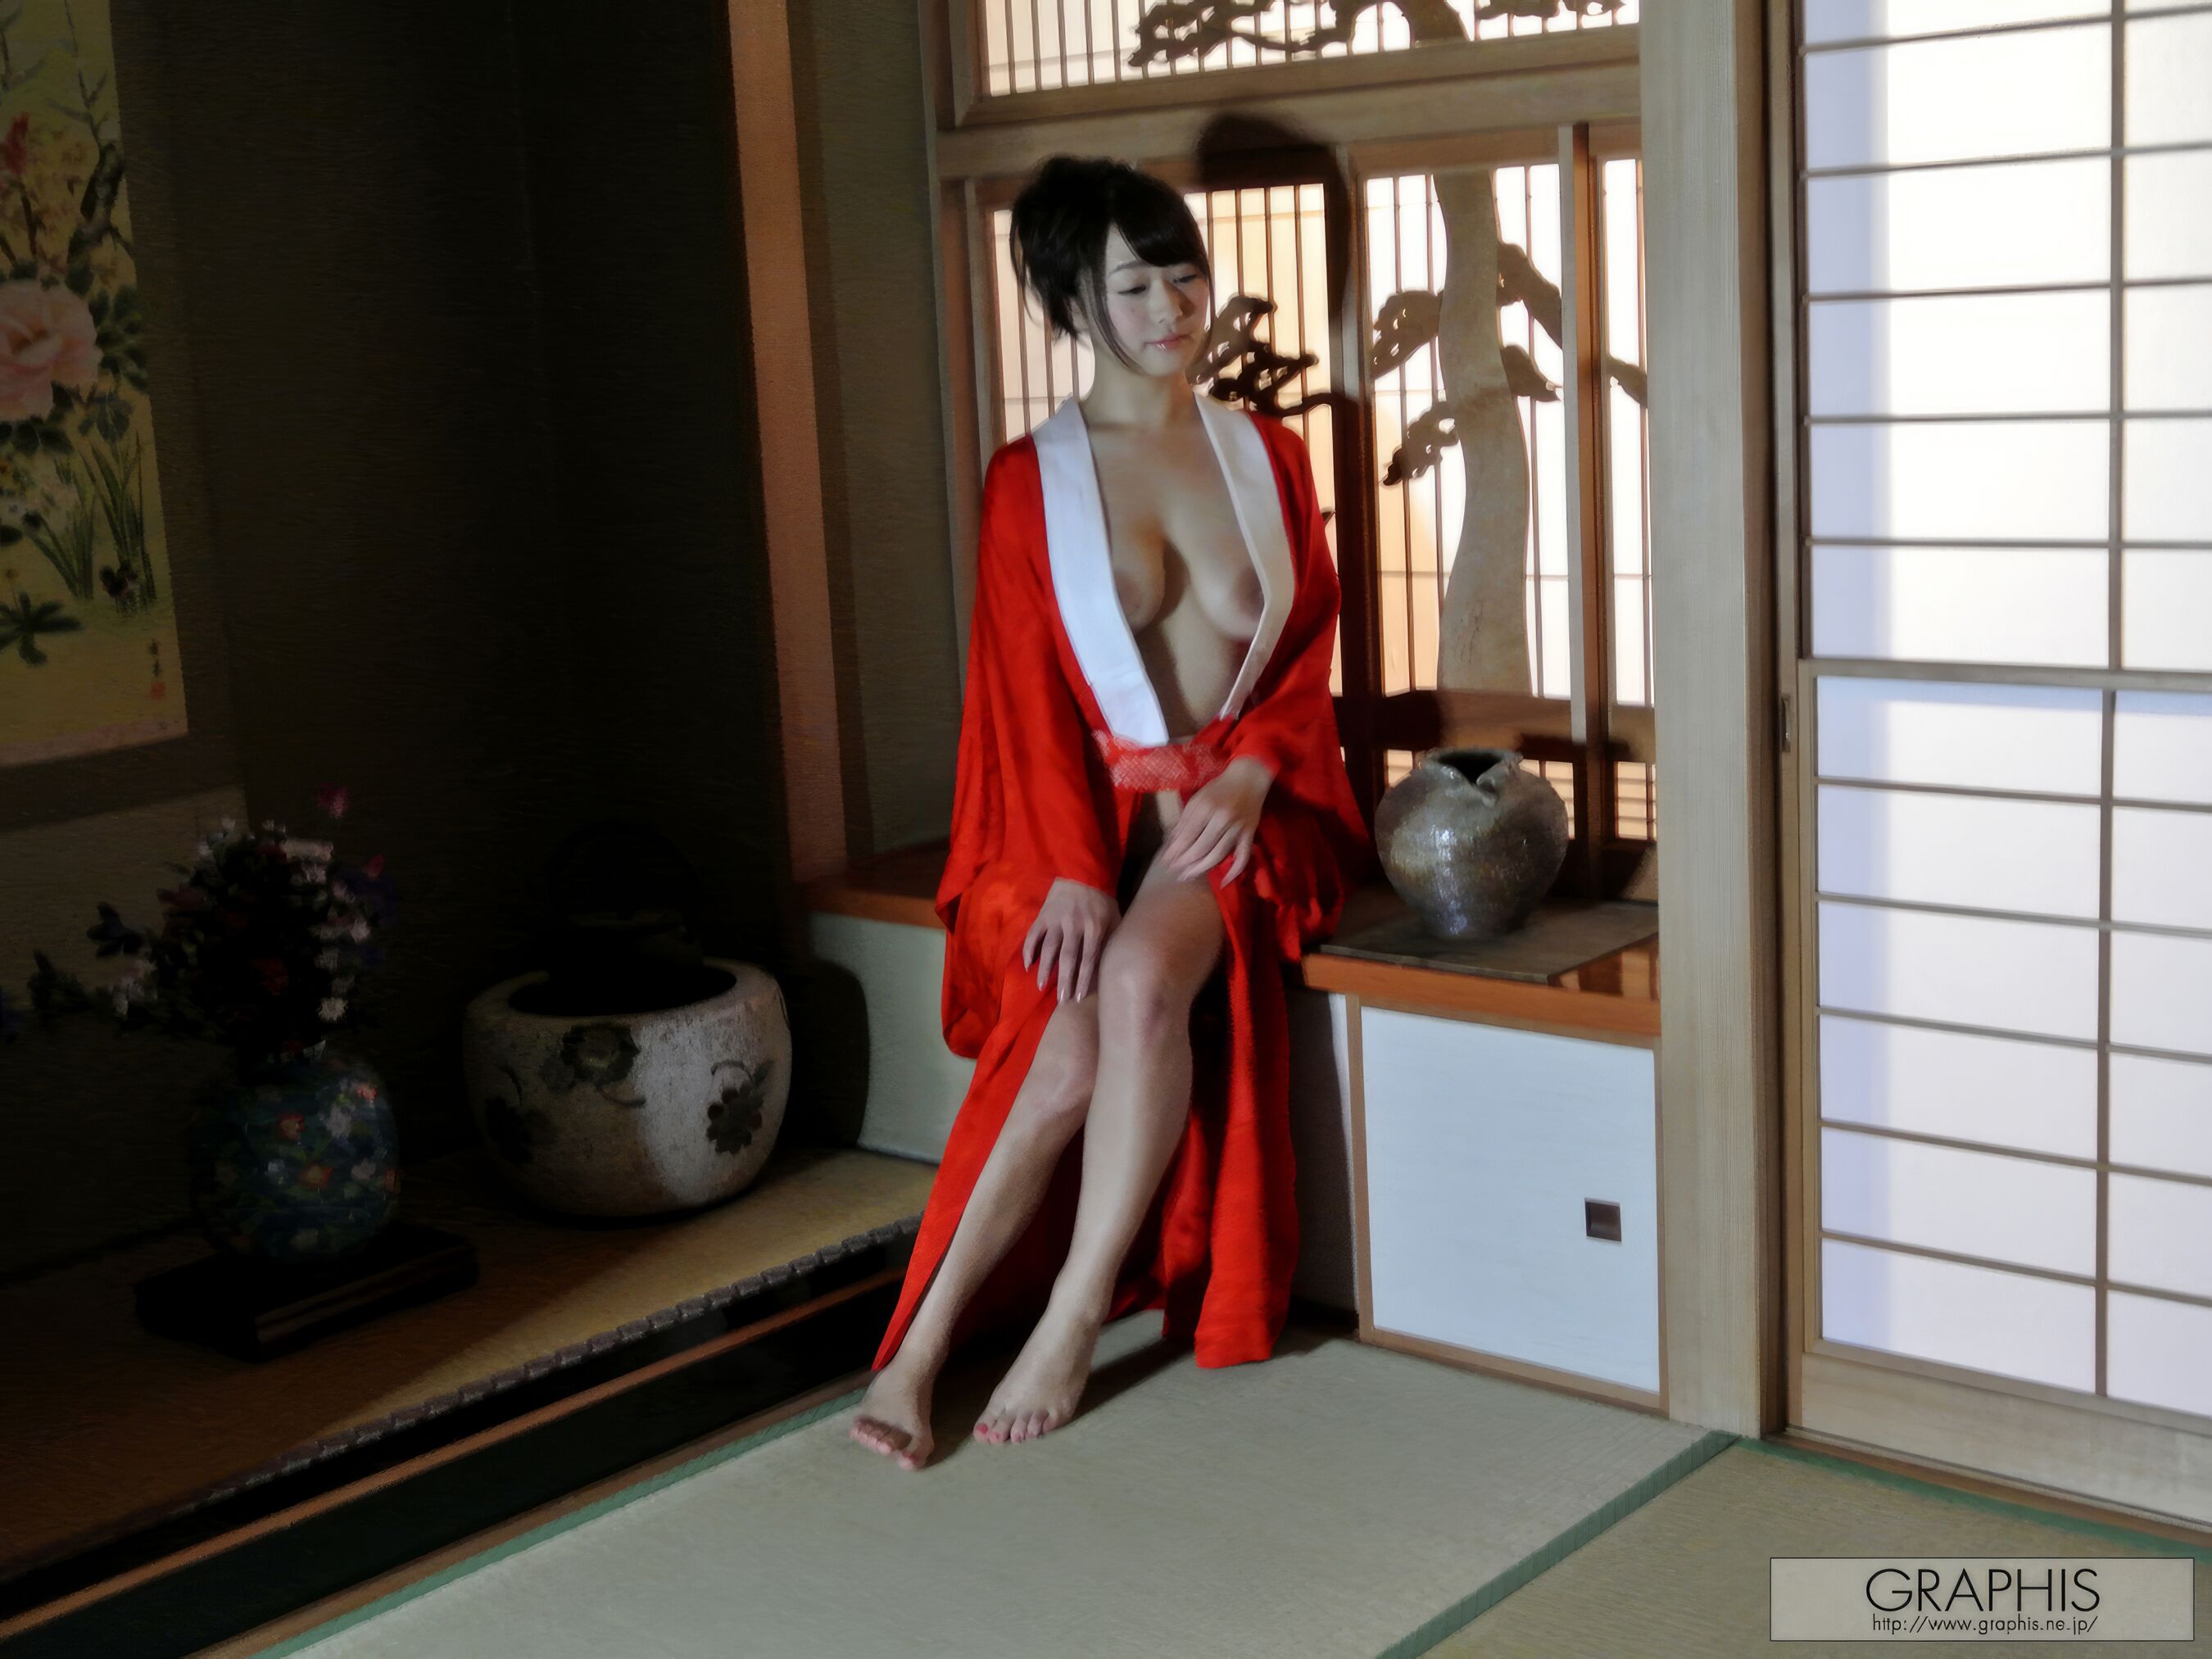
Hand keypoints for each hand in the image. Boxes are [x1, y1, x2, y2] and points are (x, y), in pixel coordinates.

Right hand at [1022, 878, 1119, 1001]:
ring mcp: (1057, 920)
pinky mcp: (1044, 915)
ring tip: (1040, 987)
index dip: (1083, 980)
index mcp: (1094, 928)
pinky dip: (1029, 950)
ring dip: (1044, 969)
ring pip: (1049, 948)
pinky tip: (1027, 965)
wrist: (1083, 872)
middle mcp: (1075, 926)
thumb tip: (1108, 966)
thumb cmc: (1102, 900)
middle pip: (1068, 958)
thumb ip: (1111, 940)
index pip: (1088, 959)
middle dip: (1064, 980)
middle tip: (1060, 1000)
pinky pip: (1033, 935)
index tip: (1078, 997)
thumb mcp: (1115, 918)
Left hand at [1160, 756, 1272, 882]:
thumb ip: (1185, 820)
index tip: (1166, 862)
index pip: (1187, 836)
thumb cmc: (1219, 788)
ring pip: (1218, 855)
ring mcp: (1237, 829)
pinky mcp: (1249, 834)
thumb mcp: (1197, 799)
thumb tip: (1173, 842)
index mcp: (1205, 808)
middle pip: (1201, 849)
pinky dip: (1235, 871)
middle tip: (1175, 873)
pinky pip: (1243, 856)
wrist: (1248, 779)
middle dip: (1186, 863)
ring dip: (1202, 869)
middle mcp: (1222, 820)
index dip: (1175, 852)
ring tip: (1189, 876)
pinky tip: (1223, 882)